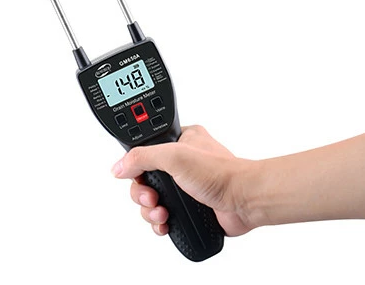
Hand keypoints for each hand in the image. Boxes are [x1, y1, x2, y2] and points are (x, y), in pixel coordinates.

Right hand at [111, 125, 256, 236]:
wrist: (245, 201)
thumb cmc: (221, 172)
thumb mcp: (175, 156)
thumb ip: (143, 156)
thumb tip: (120, 166)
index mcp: (178, 140)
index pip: (144, 151)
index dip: (136, 167)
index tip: (138, 177)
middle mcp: (179, 162)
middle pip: (144, 179)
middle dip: (143, 193)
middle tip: (152, 198)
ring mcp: (184, 185)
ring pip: (151, 199)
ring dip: (150, 210)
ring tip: (162, 213)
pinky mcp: (188, 206)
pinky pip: (163, 215)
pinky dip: (160, 222)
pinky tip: (165, 224)